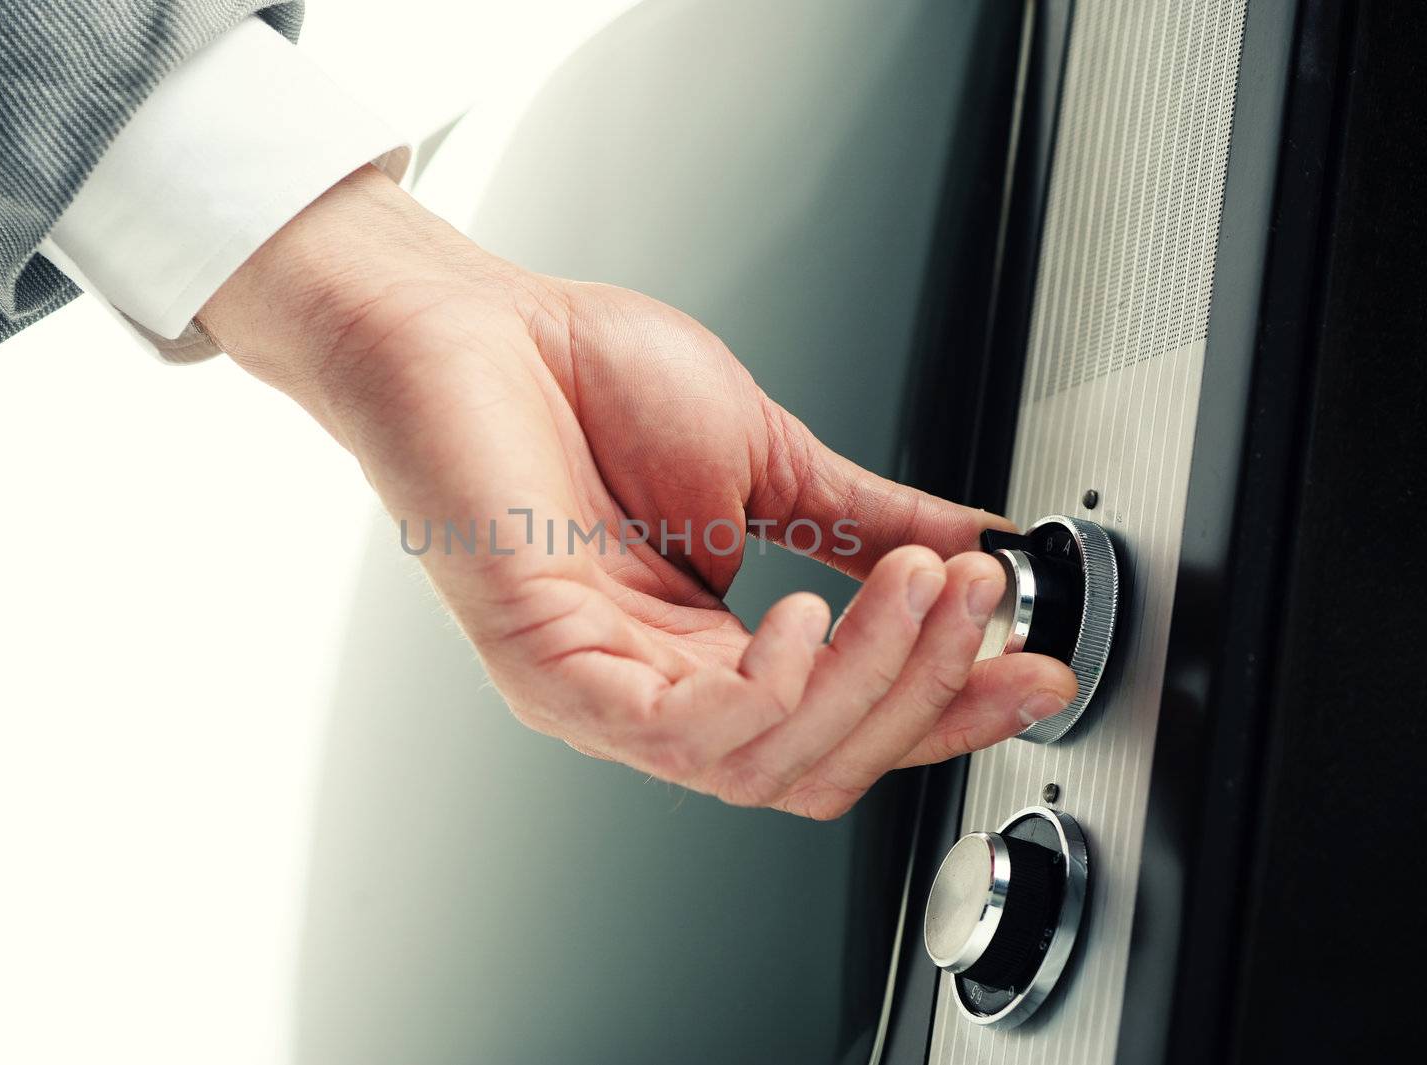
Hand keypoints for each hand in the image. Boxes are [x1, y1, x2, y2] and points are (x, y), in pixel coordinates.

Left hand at [199, 167, 1076, 817]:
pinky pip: (685, 732)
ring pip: (768, 763)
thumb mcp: (769, 456)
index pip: (843, 722)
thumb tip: (975, 544)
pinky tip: (808, 615)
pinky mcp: (551, 669)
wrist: (474, 321)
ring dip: (870, 681)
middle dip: (925, 693)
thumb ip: (868, 520)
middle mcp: (654, 684)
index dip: (950, 706)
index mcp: (704, 646)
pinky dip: (775, 689)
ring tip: (913, 589)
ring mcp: (599, 688)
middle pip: (819, 766)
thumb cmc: (586, 379)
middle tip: (978, 605)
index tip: (1031, 667)